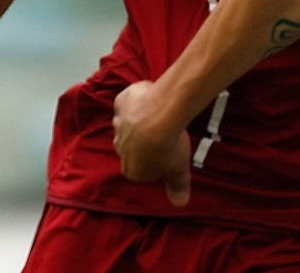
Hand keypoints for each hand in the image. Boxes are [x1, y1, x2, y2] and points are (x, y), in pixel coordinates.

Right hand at [112, 81, 193, 206]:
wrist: (160, 116)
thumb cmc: (168, 146)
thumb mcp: (178, 171)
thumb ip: (177, 187)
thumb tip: (180, 203)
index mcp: (131, 169)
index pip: (138, 170)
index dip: (151, 162)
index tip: (164, 154)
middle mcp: (120, 148)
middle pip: (129, 147)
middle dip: (142, 141)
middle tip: (162, 133)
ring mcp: (119, 124)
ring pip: (126, 124)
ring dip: (138, 120)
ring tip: (158, 114)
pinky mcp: (121, 103)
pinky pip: (127, 102)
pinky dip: (136, 99)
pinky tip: (149, 96)